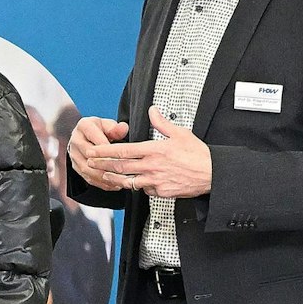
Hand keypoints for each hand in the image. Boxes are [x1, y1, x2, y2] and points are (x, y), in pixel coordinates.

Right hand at [68, 116, 131, 190]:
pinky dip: (102, 183)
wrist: (86, 136)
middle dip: (106, 163)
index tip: (120, 154)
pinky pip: (88, 178)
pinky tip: (114, 185)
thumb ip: (116, 128)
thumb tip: (123, 128)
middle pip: (89, 155)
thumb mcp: (108, 124)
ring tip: (120, 180)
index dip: (107, 147)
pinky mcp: (76, 167)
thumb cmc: (99, 130)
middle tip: (122, 170)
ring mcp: (74, 156)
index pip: (95, 137)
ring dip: (104, 176)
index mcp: (84, 127)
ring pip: (88, 169)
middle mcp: (76, 141)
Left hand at [95, 108, 212, 198]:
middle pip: (120, 167)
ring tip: (103, 176)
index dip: (104, 151)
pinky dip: (138, 187)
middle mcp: (151, 166)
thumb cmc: (198, 154)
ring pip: (128, 182)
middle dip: (102, 165)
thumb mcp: (180, 133)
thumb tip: (152, 110)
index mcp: (154, 150)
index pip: (122, 151)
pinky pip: (144, 190)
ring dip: (113, 179)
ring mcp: (155, 181)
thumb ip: (161, 123)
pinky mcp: (161, 192)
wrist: (213, 173)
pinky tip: (134, 184)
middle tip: (90, 163)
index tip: (93, 151)